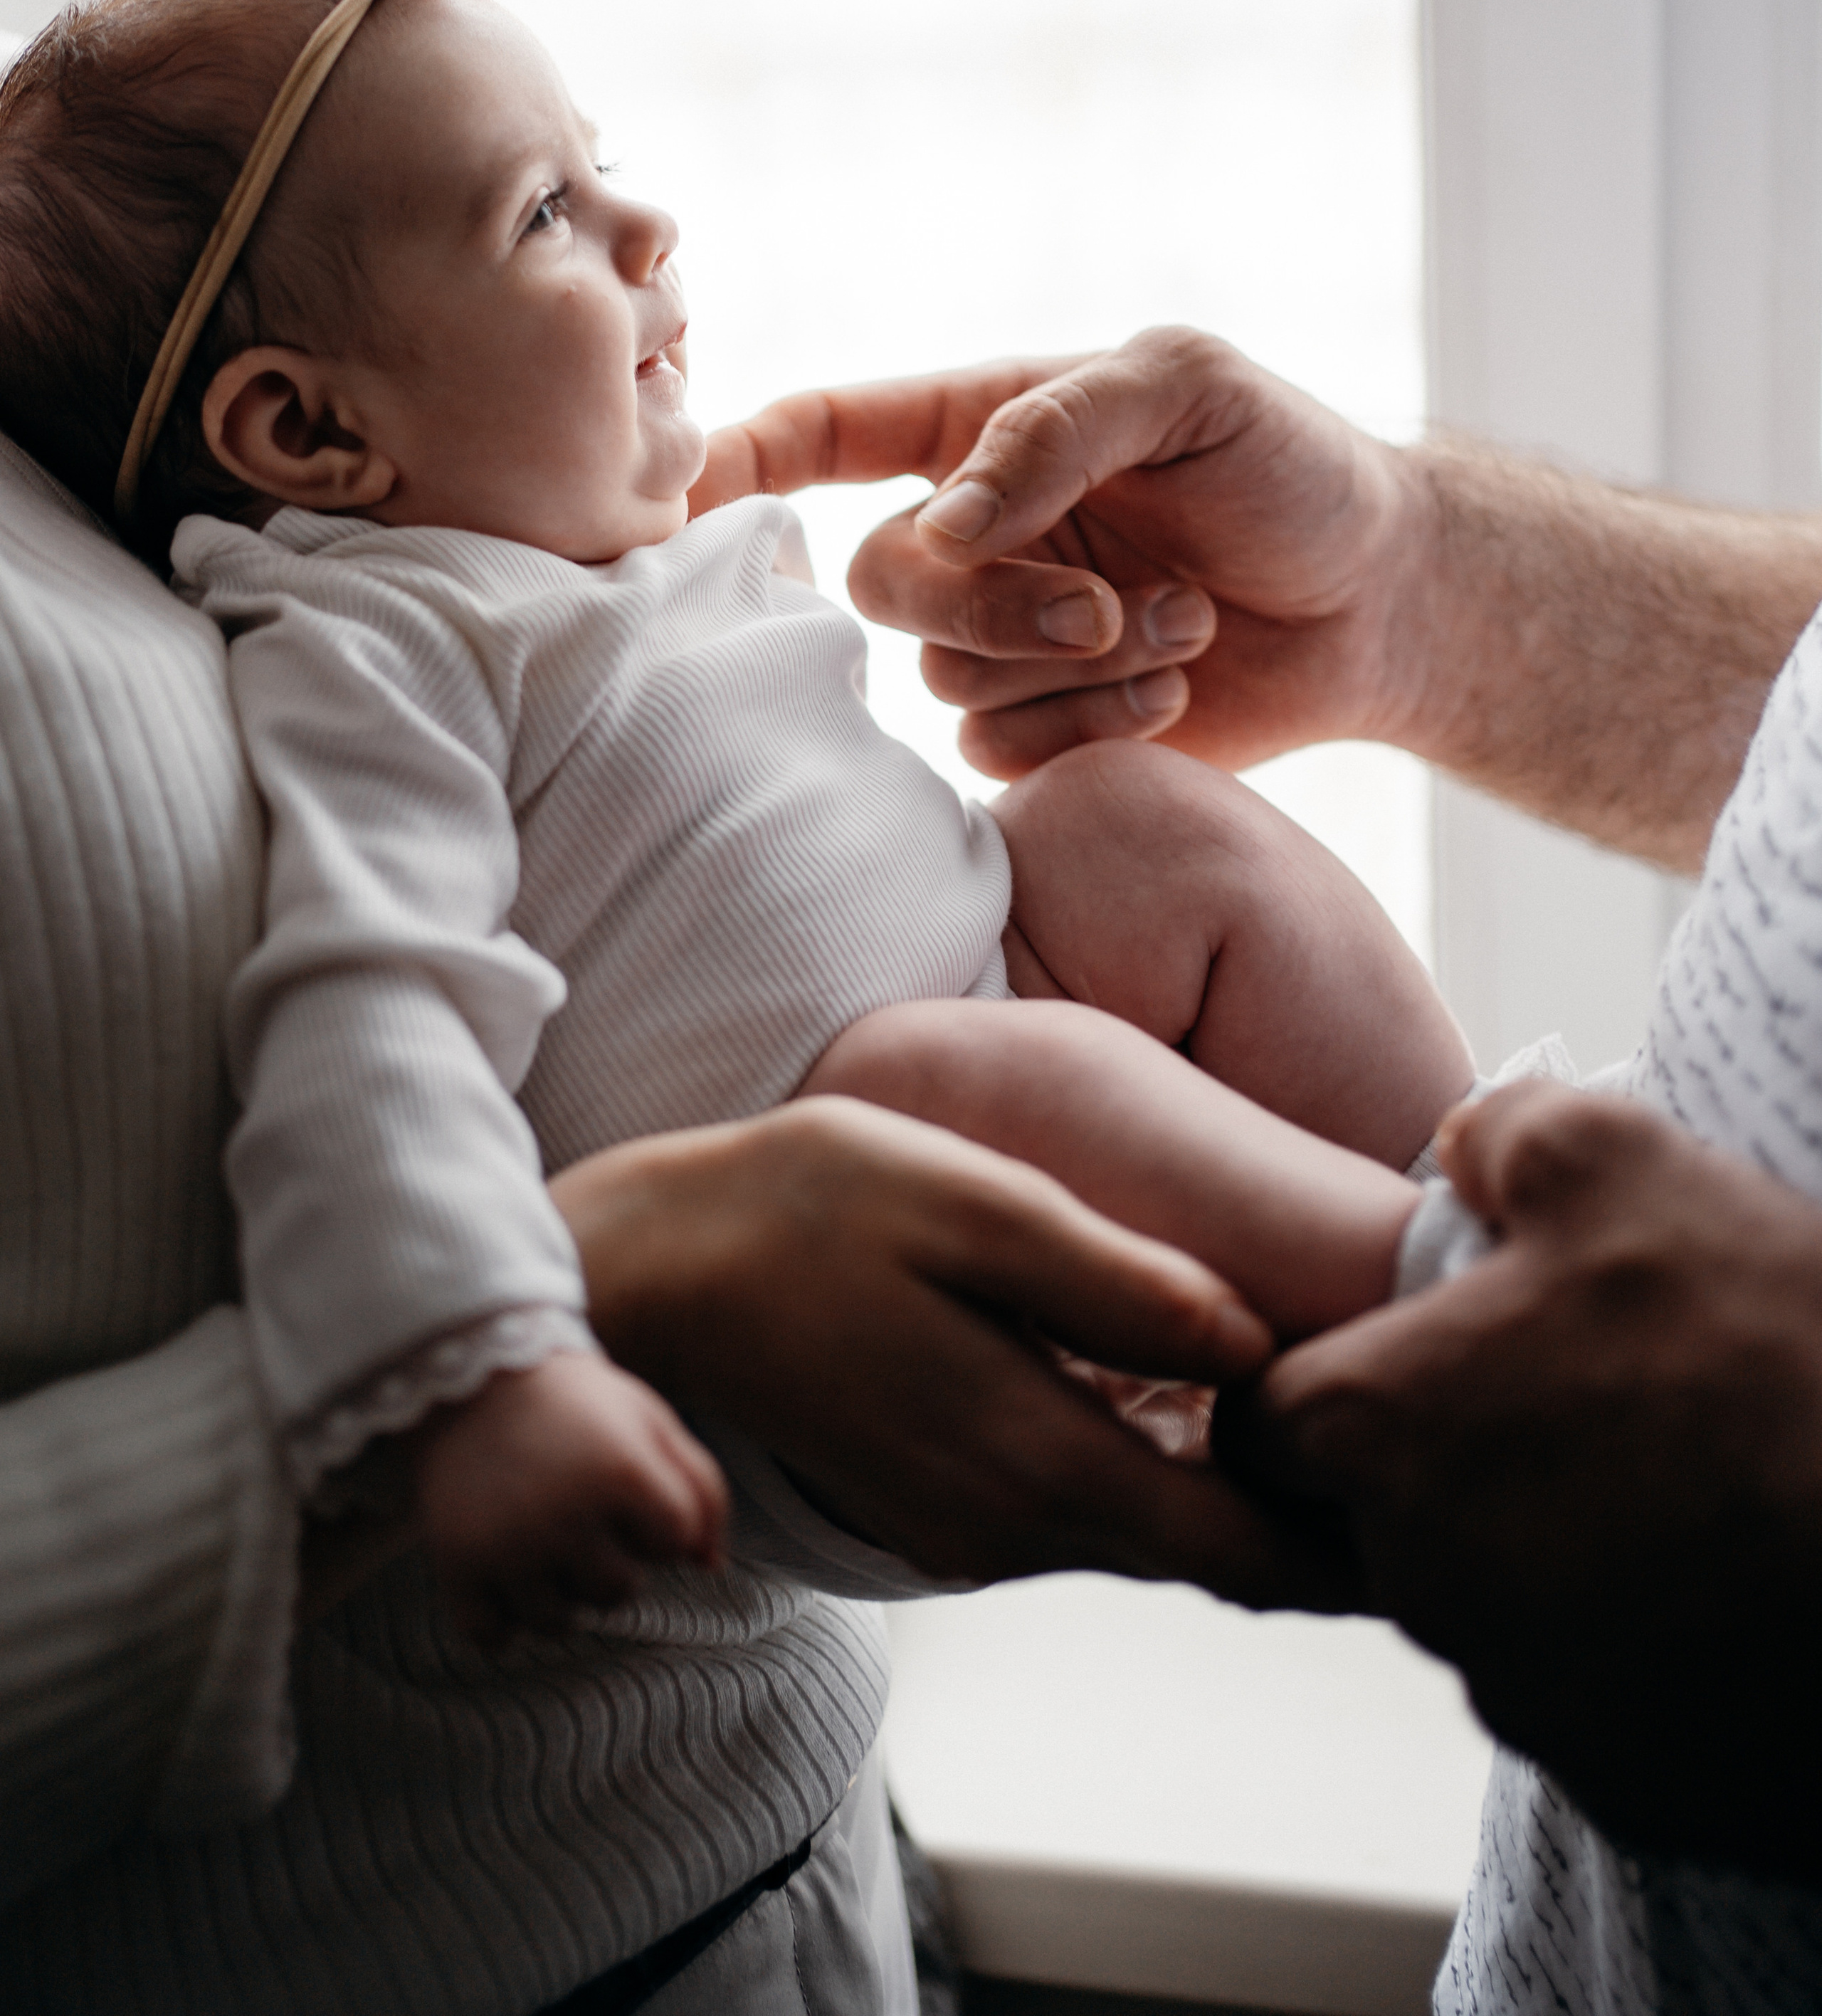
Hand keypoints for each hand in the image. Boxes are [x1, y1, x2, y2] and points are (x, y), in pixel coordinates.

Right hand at [411, 1351, 727, 1647]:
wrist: (473, 1374)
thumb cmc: (574, 1402)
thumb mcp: (649, 1420)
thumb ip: (699, 1487)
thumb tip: (709, 1565)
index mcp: (620, 1470)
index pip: (675, 1541)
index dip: (658, 1521)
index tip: (630, 1493)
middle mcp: (562, 1513)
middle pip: (619, 1592)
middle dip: (612, 1561)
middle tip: (580, 1512)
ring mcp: (506, 1544)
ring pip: (558, 1624)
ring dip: (558, 1594)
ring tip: (542, 1538)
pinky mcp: (457, 1565)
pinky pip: (493, 1636)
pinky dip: (501, 1619)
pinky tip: (504, 1572)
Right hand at [550, 1096, 1352, 1607]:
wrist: (654, 1276)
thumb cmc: (808, 1210)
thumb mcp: (973, 1211)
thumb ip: (1114, 1286)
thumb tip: (1251, 1344)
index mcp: (1037, 1462)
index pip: (1242, 1549)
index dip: (1352, 1543)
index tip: (1442, 1504)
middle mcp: (1010, 1527)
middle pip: (1211, 1558)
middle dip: (1317, 1528)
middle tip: (1422, 1457)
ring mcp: (969, 1529)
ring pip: (1150, 1536)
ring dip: (1239, 1502)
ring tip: (1337, 1430)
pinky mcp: (940, 1504)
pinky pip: (1086, 1512)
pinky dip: (1161, 1482)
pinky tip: (1204, 1418)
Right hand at [693, 329, 1418, 778]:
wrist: (1384, 599)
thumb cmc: (1292, 465)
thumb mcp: (1187, 387)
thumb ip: (1057, 428)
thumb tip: (948, 520)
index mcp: (979, 428)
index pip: (823, 432)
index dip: (736, 461)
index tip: (674, 501)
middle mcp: (971, 537)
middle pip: (882, 585)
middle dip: (990, 605)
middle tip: (1110, 606)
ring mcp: (1000, 641)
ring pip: (945, 680)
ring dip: (1073, 664)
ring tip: (1183, 628)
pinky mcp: (1045, 730)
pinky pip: (1001, 754)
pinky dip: (1091, 728)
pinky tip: (1174, 694)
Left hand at [1226, 1079, 1821, 1879]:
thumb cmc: (1770, 1351)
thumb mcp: (1621, 1160)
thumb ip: (1501, 1135)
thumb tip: (1465, 1151)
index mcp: (1389, 1437)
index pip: (1262, 1422)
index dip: (1319, 1373)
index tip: (1400, 1346)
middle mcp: (1427, 1588)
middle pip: (1383, 1518)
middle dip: (1453, 1455)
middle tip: (1575, 1390)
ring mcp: (1531, 1701)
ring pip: (1492, 1609)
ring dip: (1549, 1547)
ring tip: (1674, 1472)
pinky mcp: (1635, 1785)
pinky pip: (1601, 1698)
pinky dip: (1643, 1644)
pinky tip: (1727, 1572)